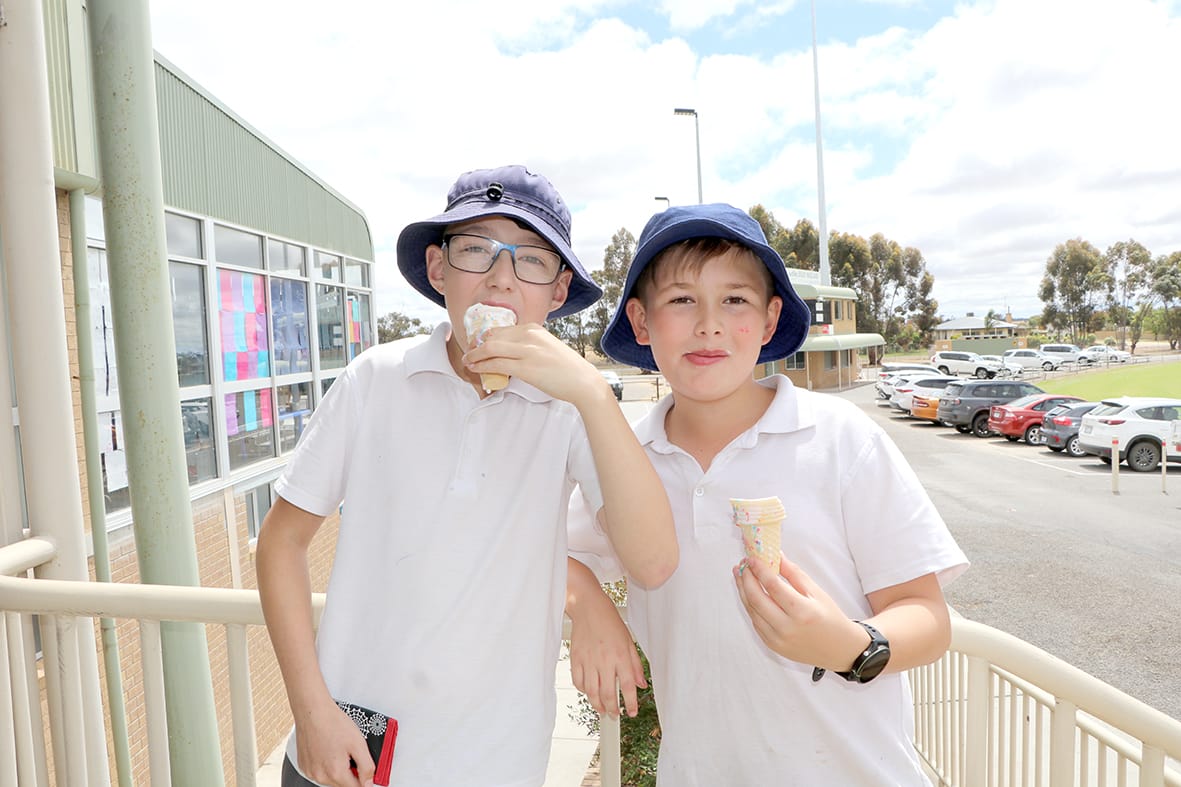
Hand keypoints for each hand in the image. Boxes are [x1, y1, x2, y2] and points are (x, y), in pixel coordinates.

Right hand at [293, 700, 373, 786]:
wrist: (313, 711)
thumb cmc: (333, 723)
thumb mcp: (358, 744)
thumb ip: (367, 767)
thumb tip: (369, 783)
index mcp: (335, 772)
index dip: (364, 778)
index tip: (365, 770)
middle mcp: (320, 776)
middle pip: (343, 784)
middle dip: (351, 772)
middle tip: (351, 753)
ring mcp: (310, 772)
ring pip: (331, 779)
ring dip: (338, 769)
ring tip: (338, 749)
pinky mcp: (304, 766)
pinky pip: (320, 772)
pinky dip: (326, 765)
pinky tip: (328, 750)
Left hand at [462, 324, 608, 407]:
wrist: (582, 381)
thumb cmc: (566, 368)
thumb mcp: (547, 346)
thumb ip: (530, 344)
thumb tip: (511, 350)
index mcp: (534, 328)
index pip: (502, 329)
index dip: (485, 337)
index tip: (477, 344)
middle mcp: (529, 336)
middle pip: (493, 336)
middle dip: (476, 345)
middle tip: (469, 353)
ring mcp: (527, 351)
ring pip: (490, 348)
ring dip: (475, 355)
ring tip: (468, 361)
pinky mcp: (526, 368)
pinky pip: (496, 364)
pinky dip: (482, 366)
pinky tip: (475, 369)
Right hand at [569, 595, 645, 718]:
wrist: (589, 607)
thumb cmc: (610, 621)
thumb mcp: (629, 641)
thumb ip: (635, 665)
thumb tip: (641, 684)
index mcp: (620, 656)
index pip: (627, 686)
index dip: (630, 703)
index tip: (632, 712)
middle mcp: (605, 660)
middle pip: (608, 694)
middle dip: (612, 709)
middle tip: (614, 715)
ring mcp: (588, 660)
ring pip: (591, 692)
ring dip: (597, 705)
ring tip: (602, 710)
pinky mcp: (575, 658)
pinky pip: (578, 681)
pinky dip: (583, 691)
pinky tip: (589, 692)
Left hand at [733, 556, 867, 671]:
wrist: (839, 649)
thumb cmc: (830, 617)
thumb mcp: (816, 591)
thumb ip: (793, 573)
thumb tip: (775, 555)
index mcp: (802, 612)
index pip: (773, 586)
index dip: (759, 570)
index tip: (752, 557)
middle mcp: (787, 628)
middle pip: (757, 599)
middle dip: (746, 579)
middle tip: (742, 565)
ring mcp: (778, 639)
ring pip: (752, 611)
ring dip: (743, 592)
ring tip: (740, 576)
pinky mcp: (773, 646)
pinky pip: (756, 622)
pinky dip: (751, 606)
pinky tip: (749, 594)